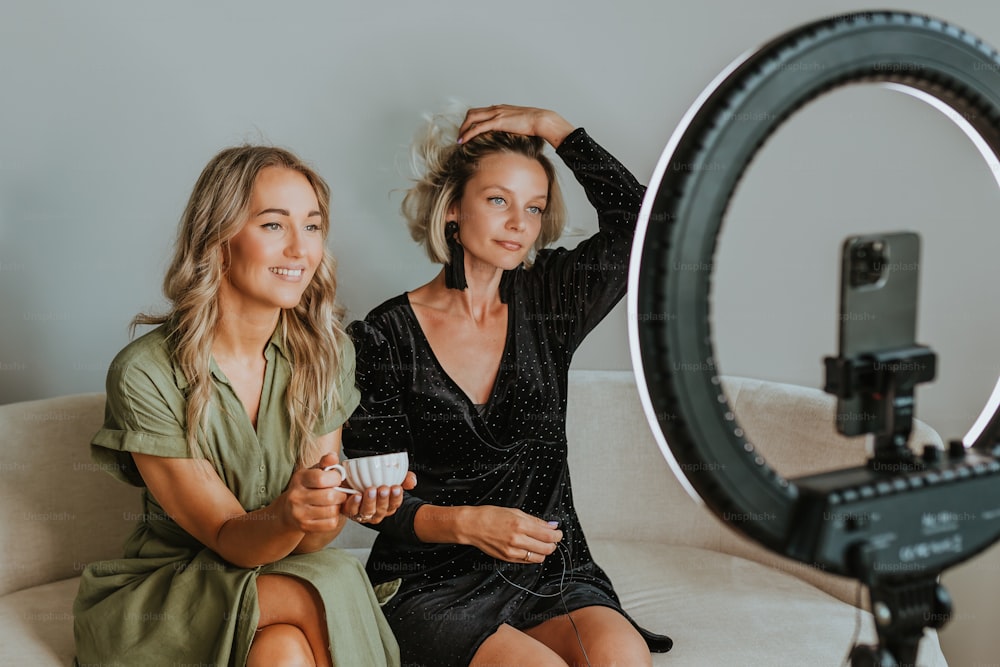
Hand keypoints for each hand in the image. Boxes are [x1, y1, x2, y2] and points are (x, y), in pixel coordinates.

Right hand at [281, 453, 351, 532]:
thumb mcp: (313, 471)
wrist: (287, 511)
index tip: (336, 479)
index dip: (336, 478)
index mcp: (299, 479)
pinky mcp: (305, 527)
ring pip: (332, 511)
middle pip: (330, 496)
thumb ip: (325, 463)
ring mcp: (299, 513)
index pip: (322, 478)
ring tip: (333, 503)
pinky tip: (328, 513)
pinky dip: (334, 518)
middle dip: (340, 494)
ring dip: (338, 507)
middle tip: (339, 493)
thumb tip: (333, 456)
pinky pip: (330, 524)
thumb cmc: (306, 488)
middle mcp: (296, 496)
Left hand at [343, 471, 417, 524]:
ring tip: (371, 490)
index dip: (396, 497)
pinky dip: (355, 503)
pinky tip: (357, 495)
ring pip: (368, 512)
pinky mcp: (351, 511)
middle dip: (383, 499)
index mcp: (388, 505)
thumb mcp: (390, 476)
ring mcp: (364, 513)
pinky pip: (353, 511)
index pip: (395, 504)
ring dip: (370, 501)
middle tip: (383, 488)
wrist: (351, 482)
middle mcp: (377, 511)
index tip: (396, 487)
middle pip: (382, 510)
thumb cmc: (373, 481)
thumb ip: (404, 477)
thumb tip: (412, 481)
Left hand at [457, 105, 574, 148]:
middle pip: (472, 113)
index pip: (480, 111)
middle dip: (464, 124)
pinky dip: (468, 134)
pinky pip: (478, 127)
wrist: (541, 120)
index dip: (471, 121)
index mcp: (500, 108)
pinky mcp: (497, 122)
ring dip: (463, 129)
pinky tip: (463, 141)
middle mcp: (496, 108)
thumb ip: (512, 126)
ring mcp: (496, 114)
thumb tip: (512, 134)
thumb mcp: (520, 123)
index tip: (468, 131)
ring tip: (460, 140)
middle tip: (461, 136)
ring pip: (472, 118)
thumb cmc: (535, 124)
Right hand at [460, 506, 562, 563]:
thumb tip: (551, 525)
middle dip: (553, 544)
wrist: (472, 526)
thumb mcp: (515, 512)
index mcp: (520, 525)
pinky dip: (533, 555)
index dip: (557, 535)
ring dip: (544, 551)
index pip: (548, 535)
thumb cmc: (491, 515)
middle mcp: (517, 540)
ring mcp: (512, 551)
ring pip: (539, 557)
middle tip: (553, 538)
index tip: (558, 532)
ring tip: (541, 543)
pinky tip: (530, 547)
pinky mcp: (507, 558)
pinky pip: (527, 560)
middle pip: (546, 548)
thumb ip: (535, 520)